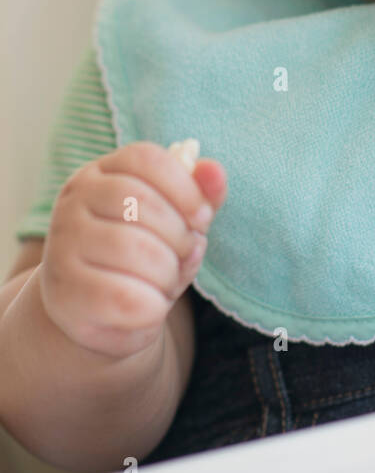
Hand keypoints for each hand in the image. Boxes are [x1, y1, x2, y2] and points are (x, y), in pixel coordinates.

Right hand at [39, 142, 227, 359]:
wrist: (100, 313)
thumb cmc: (144, 257)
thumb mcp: (176, 222)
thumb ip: (199, 195)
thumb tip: (213, 170)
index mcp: (101, 173)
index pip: (146, 159)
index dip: (185, 187)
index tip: (203, 217)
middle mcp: (74, 202)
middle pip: (141, 203)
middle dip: (179, 234)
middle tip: (185, 255)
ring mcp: (63, 245)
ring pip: (133, 248)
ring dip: (167, 272)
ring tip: (166, 282)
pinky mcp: (65, 292)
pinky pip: (122, 296)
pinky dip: (152, 305)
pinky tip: (151, 307)